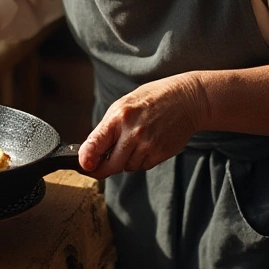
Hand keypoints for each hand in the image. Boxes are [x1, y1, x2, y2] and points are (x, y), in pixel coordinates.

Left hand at [77, 72, 208, 178]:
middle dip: (103, 168)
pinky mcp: (160, 153)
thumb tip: (90, 152)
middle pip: (111, 164)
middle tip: (98, 166)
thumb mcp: (123, 105)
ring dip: (125, 161)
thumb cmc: (151, 100)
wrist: (185, 99)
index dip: (86, 159)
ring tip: (134, 142)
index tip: (83, 166)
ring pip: (127, 167)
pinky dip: (140, 161)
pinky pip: (142, 166)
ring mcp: (148, 145)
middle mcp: (133, 132)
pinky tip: (146, 145)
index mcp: (119, 117)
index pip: (96, 143)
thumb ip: (107, 129)